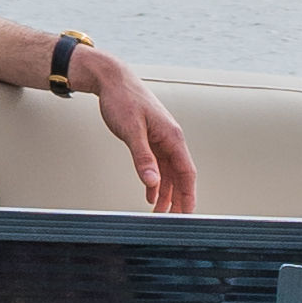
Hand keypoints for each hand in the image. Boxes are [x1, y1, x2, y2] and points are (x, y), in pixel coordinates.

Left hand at [85, 56, 196, 215]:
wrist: (112, 80)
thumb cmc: (123, 100)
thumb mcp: (131, 130)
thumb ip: (142, 157)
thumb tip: (151, 182)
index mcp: (172, 137)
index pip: (187, 173)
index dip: (189, 195)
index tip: (187, 215)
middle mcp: (171, 140)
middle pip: (180, 177)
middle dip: (178, 200)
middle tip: (173, 222)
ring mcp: (161, 141)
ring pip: (168, 174)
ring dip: (165, 194)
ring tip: (159, 214)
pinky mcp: (151, 140)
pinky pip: (158, 166)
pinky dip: (155, 182)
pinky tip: (149, 195)